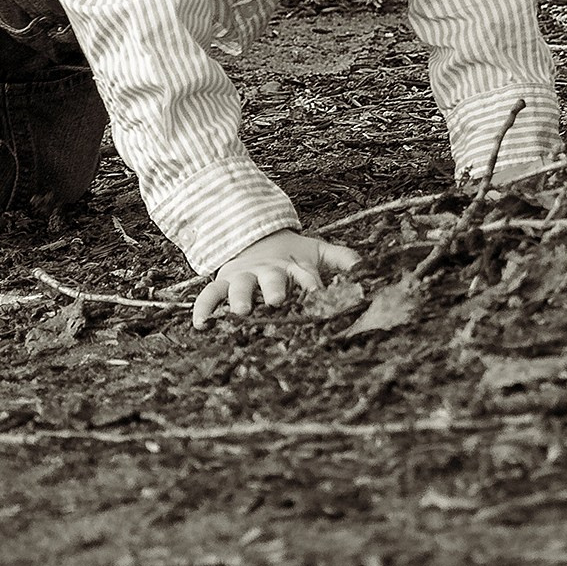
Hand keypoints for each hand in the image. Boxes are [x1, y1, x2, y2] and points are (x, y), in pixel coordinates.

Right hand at [193, 230, 358, 327]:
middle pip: (272, 279)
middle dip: (275, 288)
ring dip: (240, 298)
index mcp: (294, 265)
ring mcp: (245, 276)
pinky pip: (210, 295)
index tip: (319, 294)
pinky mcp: (224, 282)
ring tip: (241, 312)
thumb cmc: (294, 256)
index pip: (305, 274)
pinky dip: (204, 308)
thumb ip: (342, 259)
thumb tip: (365, 268)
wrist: (257, 240)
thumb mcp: (319, 252)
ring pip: (240, 286)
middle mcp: (269, 271)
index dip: (312, 283)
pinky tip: (200, 325)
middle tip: (277, 300)